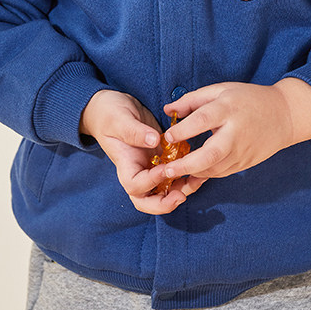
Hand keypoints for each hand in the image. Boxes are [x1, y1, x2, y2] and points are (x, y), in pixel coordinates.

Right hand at [79, 90, 198, 214]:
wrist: (112, 105)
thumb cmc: (110, 113)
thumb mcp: (119, 119)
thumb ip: (134, 131)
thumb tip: (153, 140)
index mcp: (125, 164)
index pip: (135, 186)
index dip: (151, 182)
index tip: (164, 168)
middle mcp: (139, 170)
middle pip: (148, 200)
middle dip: (165, 203)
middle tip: (182, 196)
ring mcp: (151, 165)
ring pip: (166, 190)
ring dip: (182, 190)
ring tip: (198, 180)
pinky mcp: (163, 156)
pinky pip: (175, 173)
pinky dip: (187, 174)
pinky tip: (201, 166)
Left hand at [156, 79, 310, 181]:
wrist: (283, 115)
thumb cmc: (248, 99)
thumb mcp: (221, 90)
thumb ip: (193, 100)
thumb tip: (168, 110)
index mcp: (229, 108)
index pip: (203, 120)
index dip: (183, 130)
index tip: (167, 137)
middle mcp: (236, 132)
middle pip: (210, 154)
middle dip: (186, 165)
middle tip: (166, 170)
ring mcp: (242, 151)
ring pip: (215, 169)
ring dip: (192, 173)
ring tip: (173, 174)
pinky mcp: (245, 163)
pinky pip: (221, 173)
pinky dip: (205, 175)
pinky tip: (191, 172)